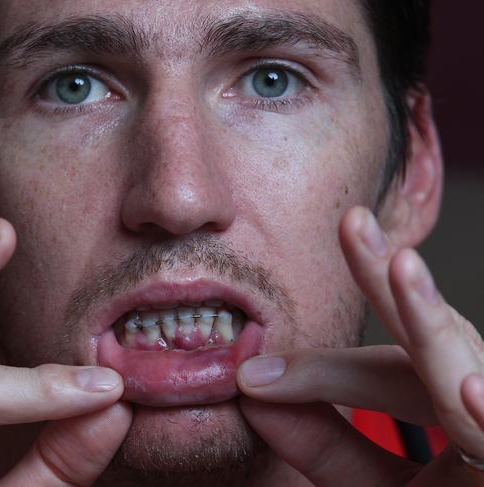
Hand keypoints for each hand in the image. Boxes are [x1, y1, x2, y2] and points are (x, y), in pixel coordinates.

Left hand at [236, 206, 483, 485]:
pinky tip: (471, 392)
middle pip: (437, 348)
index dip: (349, 333)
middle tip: (353, 227)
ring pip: (468, 378)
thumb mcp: (367, 486)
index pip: (397, 361)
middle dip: (395, 287)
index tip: (295, 308)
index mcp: (449, 410)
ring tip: (402, 269)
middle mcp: (483, 411)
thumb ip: (321, 439)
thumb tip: (251, 384)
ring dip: (436, 330)